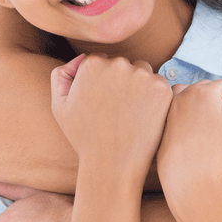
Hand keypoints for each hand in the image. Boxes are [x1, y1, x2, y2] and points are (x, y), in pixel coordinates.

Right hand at [51, 54, 171, 180]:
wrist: (112, 163)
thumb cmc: (84, 137)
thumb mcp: (60, 106)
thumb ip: (61, 75)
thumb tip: (81, 58)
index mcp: (93, 63)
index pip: (102, 61)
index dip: (102, 82)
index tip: (102, 102)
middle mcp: (118, 64)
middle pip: (123, 64)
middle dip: (121, 82)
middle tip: (117, 110)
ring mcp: (142, 76)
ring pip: (143, 72)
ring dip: (139, 86)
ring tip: (130, 113)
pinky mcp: (162, 89)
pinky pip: (159, 85)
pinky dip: (154, 97)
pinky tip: (144, 116)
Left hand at [158, 77, 221, 202]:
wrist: (192, 183)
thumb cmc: (220, 154)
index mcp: (204, 92)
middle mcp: (182, 97)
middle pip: (208, 90)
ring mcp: (169, 113)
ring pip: (190, 100)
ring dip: (204, 105)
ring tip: (217, 122)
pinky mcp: (162, 129)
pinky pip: (177, 116)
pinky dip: (189, 118)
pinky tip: (199, 135)